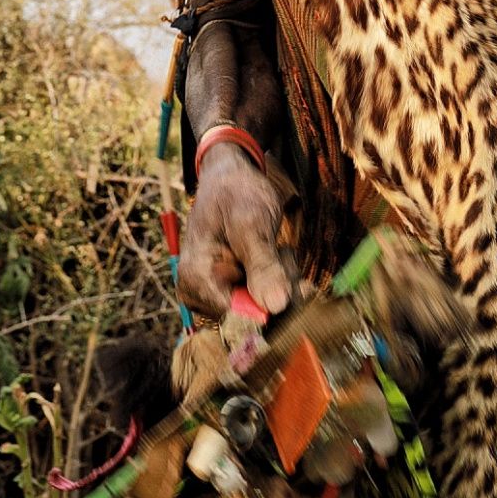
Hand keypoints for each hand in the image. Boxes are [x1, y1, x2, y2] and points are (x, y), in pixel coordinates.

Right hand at [177, 143, 293, 318]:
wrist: (231, 177)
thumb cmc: (235, 194)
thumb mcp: (251, 224)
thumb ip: (263, 266)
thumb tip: (276, 308)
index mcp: (195, 279)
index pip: (236, 320)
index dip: (271, 309)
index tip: (300, 287)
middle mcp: (201, 295)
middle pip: (251, 317)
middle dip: (280, 289)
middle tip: (287, 254)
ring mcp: (217, 295)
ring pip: (263, 309)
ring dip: (282, 282)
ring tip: (281, 250)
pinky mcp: (233, 292)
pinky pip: (265, 300)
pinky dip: (280, 280)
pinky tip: (279, 256)